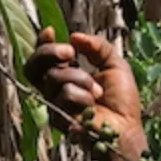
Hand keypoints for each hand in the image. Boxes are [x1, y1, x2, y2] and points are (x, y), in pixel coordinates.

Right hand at [25, 28, 144, 159]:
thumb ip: (97, 47)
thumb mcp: (114, 64)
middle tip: (70, 52)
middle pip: (34, 65)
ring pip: (53, 77)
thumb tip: (74, 36)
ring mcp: (54, 104)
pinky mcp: (57, 117)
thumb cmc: (122, 102)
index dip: (42, 43)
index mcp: (68, 74)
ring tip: (97, 92)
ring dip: (79, 78)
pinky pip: (63, 95)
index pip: (44, 58)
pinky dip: (82, 96)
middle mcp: (56, 88)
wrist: (126, 129)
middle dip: (49, 52)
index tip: (50, 31)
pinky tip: (93, 106)